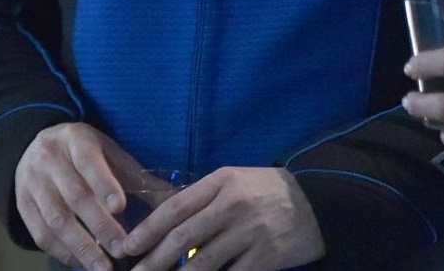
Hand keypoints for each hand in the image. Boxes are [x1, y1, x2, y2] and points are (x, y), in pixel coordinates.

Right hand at [14, 123, 139, 270]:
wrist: (37, 145)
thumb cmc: (85, 152)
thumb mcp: (110, 151)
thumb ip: (137, 175)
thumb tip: (175, 200)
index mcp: (76, 140)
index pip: (90, 162)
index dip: (105, 185)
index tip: (121, 208)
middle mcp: (49, 160)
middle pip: (75, 197)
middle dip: (99, 226)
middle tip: (121, 249)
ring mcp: (31, 184)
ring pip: (55, 220)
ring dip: (80, 247)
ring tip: (102, 267)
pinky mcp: (21, 206)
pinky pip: (40, 234)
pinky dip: (61, 251)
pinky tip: (80, 262)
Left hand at [121, 166, 324, 270]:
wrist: (318, 201)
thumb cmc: (267, 192)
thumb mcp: (235, 182)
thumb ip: (202, 197)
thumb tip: (159, 220)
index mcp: (223, 181)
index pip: (175, 207)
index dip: (147, 230)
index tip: (126, 247)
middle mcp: (234, 204)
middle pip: (182, 237)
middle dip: (152, 261)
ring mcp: (250, 231)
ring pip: (201, 264)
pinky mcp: (265, 256)